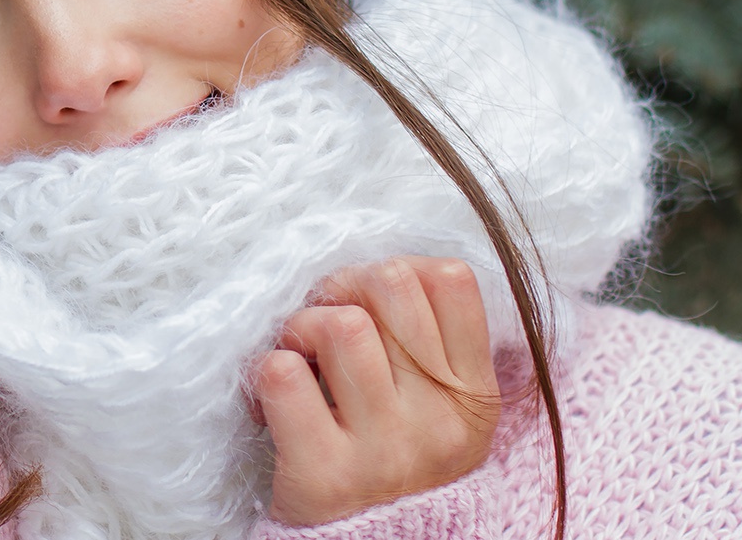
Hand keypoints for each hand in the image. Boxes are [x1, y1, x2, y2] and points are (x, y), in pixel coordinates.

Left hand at [254, 257, 502, 525]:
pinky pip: (283, 375)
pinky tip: (273, 395)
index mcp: (474, 397)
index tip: (370, 302)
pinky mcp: (324, 475)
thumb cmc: (388, 455)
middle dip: (342, 287)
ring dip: (302, 328)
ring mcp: (385, 451)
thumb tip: (377, 266)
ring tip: (300, 359)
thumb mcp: (433, 403)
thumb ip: (422, 338)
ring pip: (340, 325)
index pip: (450, 280)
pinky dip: (267, 370)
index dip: (396, 269)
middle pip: (390, 285)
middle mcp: (439, 424)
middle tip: (322, 321)